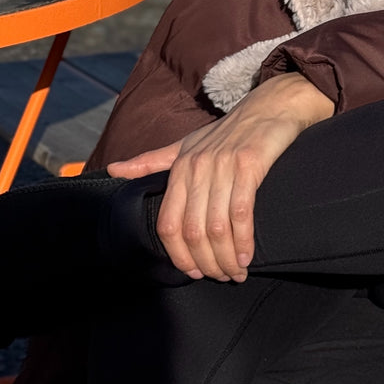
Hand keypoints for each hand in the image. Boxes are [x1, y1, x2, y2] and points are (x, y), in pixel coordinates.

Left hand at [107, 73, 332, 282]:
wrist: (271, 106)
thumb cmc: (228, 132)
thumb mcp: (186, 144)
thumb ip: (151, 161)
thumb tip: (112, 170)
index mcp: (180, 167)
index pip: (169, 224)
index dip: (179, 255)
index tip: (195, 272)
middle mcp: (198, 166)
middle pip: (192, 231)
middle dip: (207, 262)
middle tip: (221, 277)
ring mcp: (224, 165)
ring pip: (217, 227)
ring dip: (226, 258)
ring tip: (236, 272)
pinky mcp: (250, 164)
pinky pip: (242, 213)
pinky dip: (244, 242)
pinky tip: (247, 257)